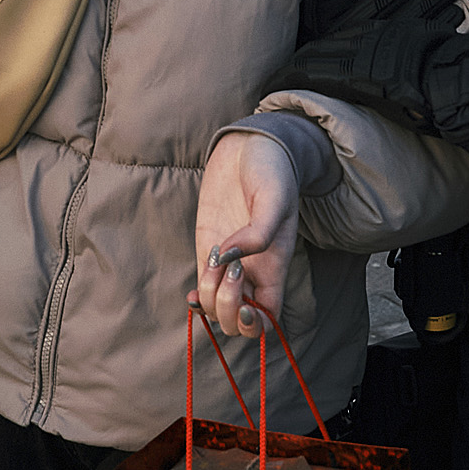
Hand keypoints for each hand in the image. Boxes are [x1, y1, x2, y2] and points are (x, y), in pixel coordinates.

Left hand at [192, 132, 301, 340]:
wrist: (251, 147)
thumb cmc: (271, 171)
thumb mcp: (274, 197)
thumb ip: (258, 231)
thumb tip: (230, 258)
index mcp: (275, 265)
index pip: (270, 316)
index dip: (255, 323)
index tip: (244, 302)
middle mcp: (253, 271)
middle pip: (238, 321)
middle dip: (227, 308)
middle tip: (227, 271)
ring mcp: (228, 263)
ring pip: (216, 309)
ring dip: (209, 297)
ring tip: (213, 260)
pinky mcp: (208, 251)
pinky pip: (202, 289)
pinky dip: (196, 299)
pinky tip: (193, 291)